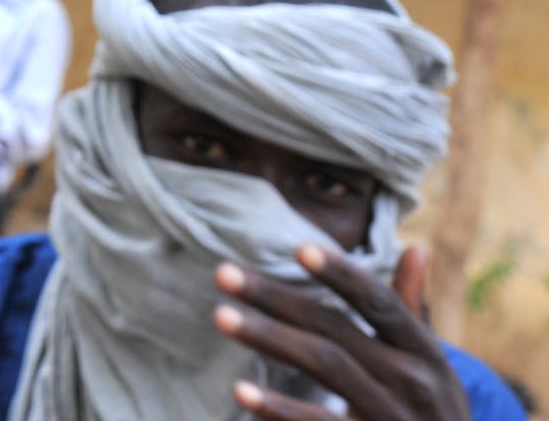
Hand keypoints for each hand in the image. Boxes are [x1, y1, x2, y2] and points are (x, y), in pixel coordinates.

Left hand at [213, 244, 469, 420]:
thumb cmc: (432, 412)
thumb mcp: (432, 364)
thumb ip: (412, 307)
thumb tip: (414, 247)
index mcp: (426, 353)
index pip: (380, 304)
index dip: (343, 275)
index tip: (298, 249)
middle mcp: (412, 382)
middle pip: (335, 330)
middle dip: (276, 299)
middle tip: (222, 274)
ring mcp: (391, 418)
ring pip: (324, 367)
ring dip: (270, 338)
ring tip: (220, 315)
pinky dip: (280, 410)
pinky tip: (240, 391)